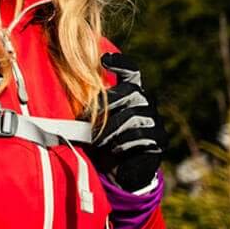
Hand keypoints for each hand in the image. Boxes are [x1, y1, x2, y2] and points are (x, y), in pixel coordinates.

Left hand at [92, 53, 166, 191]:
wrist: (122, 169)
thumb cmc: (105, 140)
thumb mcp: (96, 121)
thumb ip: (91, 108)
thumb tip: (70, 98)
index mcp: (132, 92)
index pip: (131, 70)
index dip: (121, 62)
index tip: (104, 59)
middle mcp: (147, 101)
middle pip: (130, 91)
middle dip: (107, 103)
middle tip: (86, 119)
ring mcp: (155, 119)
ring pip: (132, 115)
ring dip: (110, 128)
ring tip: (96, 140)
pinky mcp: (160, 139)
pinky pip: (140, 135)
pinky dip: (123, 142)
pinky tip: (115, 148)